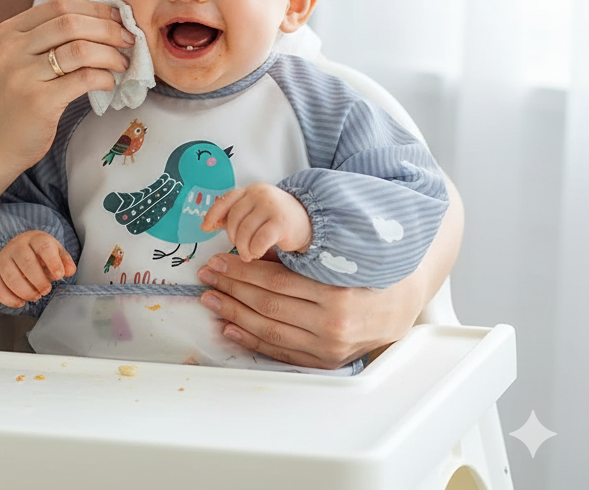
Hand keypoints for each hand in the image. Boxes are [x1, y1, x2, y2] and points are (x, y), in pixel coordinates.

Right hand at [0, 0, 134, 172]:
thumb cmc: (21, 98)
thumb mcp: (26, 59)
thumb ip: (55, 38)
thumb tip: (108, 22)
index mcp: (11, 31)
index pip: (60, 5)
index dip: (96, 9)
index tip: (119, 18)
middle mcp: (13, 48)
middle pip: (72, 23)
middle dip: (109, 29)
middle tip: (129, 40)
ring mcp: (23, 74)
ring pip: (80, 49)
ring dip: (111, 54)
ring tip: (122, 63)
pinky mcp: (38, 101)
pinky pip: (84, 78)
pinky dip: (104, 77)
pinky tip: (108, 82)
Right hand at [0, 231, 75, 307]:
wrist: (20, 249)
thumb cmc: (40, 254)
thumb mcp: (55, 252)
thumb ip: (64, 261)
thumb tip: (70, 270)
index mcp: (35, 239)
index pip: (43, 247)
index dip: (53, 262)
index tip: (59, 276)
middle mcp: (16, 246)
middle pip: (27, 263)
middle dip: (39, 281)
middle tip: (46, 290)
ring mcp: (3, 259)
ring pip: (11, 277)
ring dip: (25, 291)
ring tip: (36, 296)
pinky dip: (9, 299)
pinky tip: (21, 302)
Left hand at [197, 253, 421, 369]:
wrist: (403, 302)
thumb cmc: (367, 272)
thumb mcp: (335, 257)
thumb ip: (297, 257)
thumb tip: (251, 252)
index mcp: (335, 294)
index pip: (275, 282)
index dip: (241, 270)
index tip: (218, 260)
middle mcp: (332, 325)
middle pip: (267, 305)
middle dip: (232, 288)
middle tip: (208, 276)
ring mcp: (328, 347)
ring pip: (269, 330)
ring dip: (235, 313)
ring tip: (212, 299)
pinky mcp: (326, 360)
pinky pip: (281, 351)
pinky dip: (252, 340)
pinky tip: (231, 327)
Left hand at [201, 183, 311, 259]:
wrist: (309, 222)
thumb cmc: (277, 219)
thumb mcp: (254, 212)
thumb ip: (233, 216)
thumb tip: (207, 224)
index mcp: (250, 191)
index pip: (225, 200)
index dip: (213, 214)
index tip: (205, 228)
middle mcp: (259, 194)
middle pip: (233, 218)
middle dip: (232, 237)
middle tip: (239, 248)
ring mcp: (271, 206)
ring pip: (244, 230)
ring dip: (243, 247)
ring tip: (248, 254)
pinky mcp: (281, 222)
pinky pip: (259, 239)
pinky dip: (255, 249)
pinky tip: (258, 253)